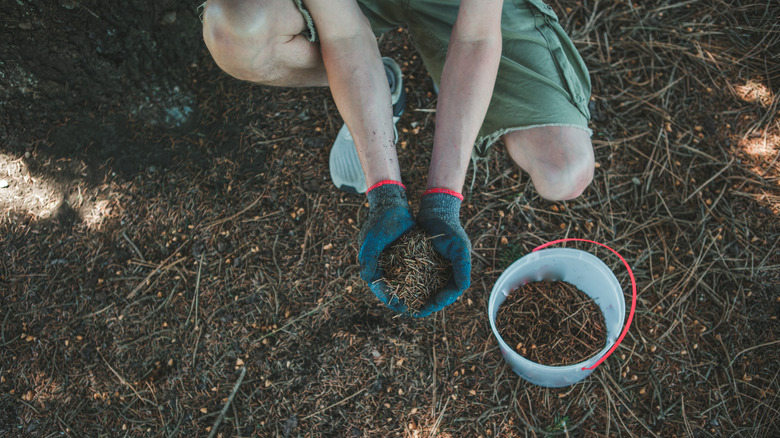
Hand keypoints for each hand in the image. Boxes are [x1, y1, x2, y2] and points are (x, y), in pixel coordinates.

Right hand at [358, 182, 415, 312]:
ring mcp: (392, 261)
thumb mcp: (374, 239)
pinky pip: (410, 272)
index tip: (402, 308)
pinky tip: (430, 288)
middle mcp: (381, 265)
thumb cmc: (382, 220)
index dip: (390, 299)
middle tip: (417, 310)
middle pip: (391, 289)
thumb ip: (369, 258)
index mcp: (371, 264)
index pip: (379, 288)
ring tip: (424, 304)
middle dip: (403, 301)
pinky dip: (417, 281)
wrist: (392, 203)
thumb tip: (366, 278)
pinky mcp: (403, 256)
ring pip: (402, 283)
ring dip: (411, 294)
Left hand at [415, 190, 471, 316]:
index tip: (433, 304)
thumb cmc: (450, 229)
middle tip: (417, 311)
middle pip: (438, 294)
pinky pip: (416, 277)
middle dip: (428, 304)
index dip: (443, 300)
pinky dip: (410, 285)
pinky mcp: (421, 262)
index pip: (452, 292)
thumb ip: (462, 267)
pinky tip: (400, 291)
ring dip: (418, 298)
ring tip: (408, 306)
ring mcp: (433, 268)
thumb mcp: (459, 248)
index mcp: (457, 271)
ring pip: (426, 289)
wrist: (435, 212)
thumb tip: (463, 288)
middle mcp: (446, 272)